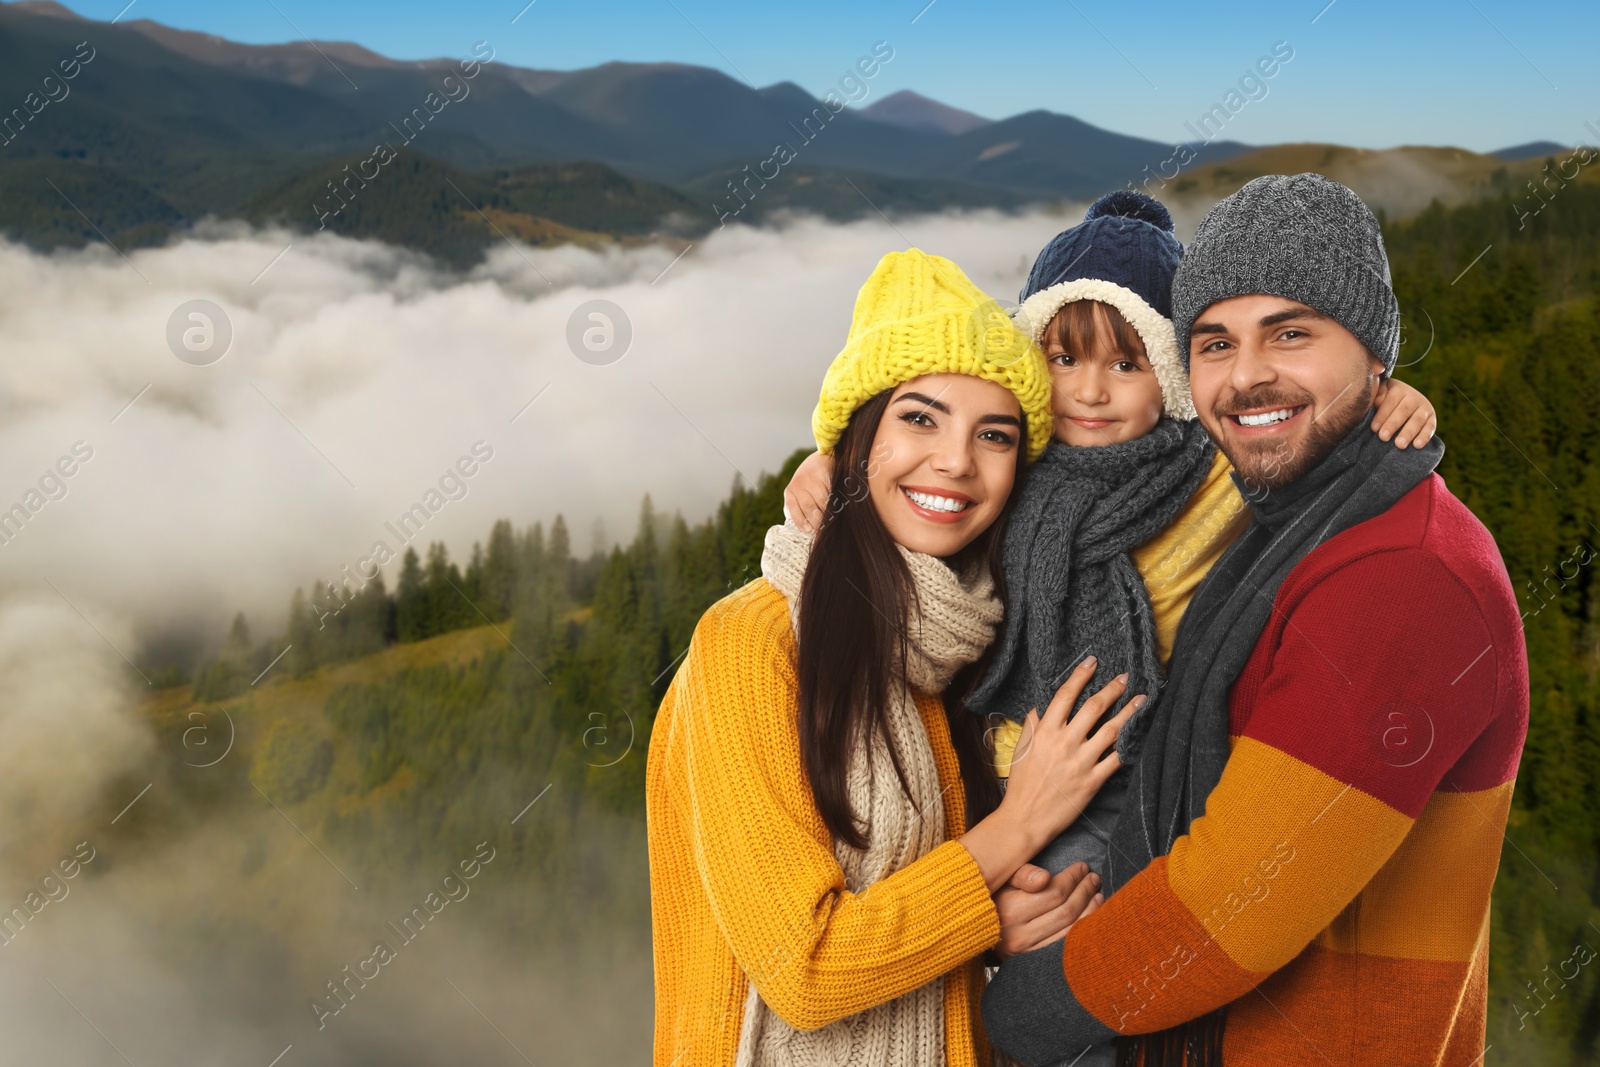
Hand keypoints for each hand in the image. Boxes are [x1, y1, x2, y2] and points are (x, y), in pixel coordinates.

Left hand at [783, 451, 834, 532]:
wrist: (822, 458)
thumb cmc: (811, 482)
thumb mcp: (800, 493)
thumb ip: (800, 509)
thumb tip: (807, 530)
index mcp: (790, 491)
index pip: (793, 509)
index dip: (801, 522)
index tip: (809, 531)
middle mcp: (798, 482)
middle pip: (809, 508)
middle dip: (819, 522)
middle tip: (826, 530)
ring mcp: (812, 477)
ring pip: (823, 501)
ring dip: (830, 514)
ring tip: (835, 522)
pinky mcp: (825, 472)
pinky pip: (833, 492)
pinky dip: (838, 502)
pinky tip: (842, 508)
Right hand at [994, 862, 1102, 958]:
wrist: (973, 929)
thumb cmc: (990, 898)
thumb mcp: (999, 879)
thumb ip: (1021, 875)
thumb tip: (1045, 877)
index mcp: (1009, 910)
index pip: (1053, 892)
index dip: (1073, 877)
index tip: (1082, 867)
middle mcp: (1019, 934)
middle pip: (1065, 910)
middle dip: (1084, 891)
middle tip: (1093, 877)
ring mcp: (1028, 952)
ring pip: (1071, 930)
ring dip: (1089, 910)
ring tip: (1096, 893)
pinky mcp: (1034, 962)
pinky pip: (1066, 946)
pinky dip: (1083, 929)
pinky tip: (1091, 916)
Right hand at [1002, 658, 1141, 850]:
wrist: (1026, 818)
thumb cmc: (1021, 784)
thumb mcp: (1021, 749)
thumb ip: (1032, 725)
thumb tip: (1041, 707)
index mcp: (1045, 732)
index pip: (1065, 696)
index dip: (1080, 676)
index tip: (1093, 662)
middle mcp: (1065, 743)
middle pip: (1094, 708)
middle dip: (1112, 690)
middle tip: (1125, 677)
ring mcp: (1081, 762)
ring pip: (1111, 731)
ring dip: (1128, 712)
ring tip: (1141, 700)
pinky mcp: (1093, 781)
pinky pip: (1115, 759)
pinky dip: (1128, 746)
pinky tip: (1139, 735)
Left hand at [1371, 378, 1436, 448]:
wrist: (1404, 401)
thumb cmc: (1384, 400)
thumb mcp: (1379, 394)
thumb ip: (1376, 398)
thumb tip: (1372, 404)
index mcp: (1398, 389)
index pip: (1390, 402)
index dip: (1381, 415)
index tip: (1373, 428)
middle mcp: (1414, 397)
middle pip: (1403, 411)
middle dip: (1392, 425)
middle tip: (1383, 437)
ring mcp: (1424, 407)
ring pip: (1417, 420)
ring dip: (1408, 433)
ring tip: (1399, 445)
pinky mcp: (1431, 418)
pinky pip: (1430, 427)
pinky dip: (1424, 437)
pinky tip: (1417, 446)